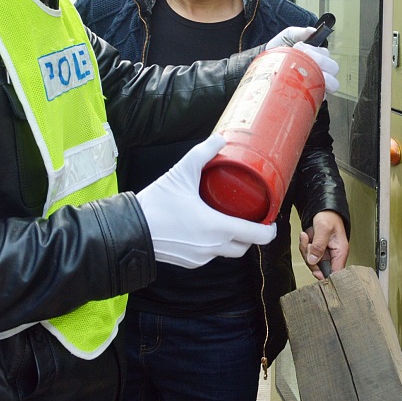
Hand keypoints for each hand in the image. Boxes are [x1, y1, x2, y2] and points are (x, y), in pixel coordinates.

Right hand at [136, 134, 276, 268]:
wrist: (130, 230)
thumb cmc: (157, 204)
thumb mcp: (182, 172)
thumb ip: (203, 153)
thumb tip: (220, 138)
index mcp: (217, 228)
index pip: (256, 236)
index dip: (269, 230)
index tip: (272, 221)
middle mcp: (213, 247)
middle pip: (244, 246)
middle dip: (251, 234)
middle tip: (251, 217)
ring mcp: (200, 258)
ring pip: (227, 252)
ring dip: (232, 240)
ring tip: (228, 220)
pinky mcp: (189, 262)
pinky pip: (209, 255)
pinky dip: (214, 245)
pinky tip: (206, 229)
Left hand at [264, 27, 339, 96]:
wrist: (265, 65)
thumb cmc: (279, 51)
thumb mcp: (288, 36)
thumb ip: (299, 32)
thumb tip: (312, 31)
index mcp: (318, 56)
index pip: (328, 55)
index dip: (318, 52)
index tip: (302, 48)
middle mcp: (321, 70)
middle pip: (334, 68)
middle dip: (321, 62)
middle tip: (303, 58)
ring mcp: (318, 83)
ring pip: (333, 83)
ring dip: (322, 77)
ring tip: (304, 73)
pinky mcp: (312, 96)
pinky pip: (321, 96)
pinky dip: (316, 92)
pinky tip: (302, 86)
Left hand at [299, 210, 349, 279]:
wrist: (324, 209)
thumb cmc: (329, 216)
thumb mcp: (323, 229)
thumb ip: (319, 245)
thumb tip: (314, 260)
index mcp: (341, 252)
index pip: (335, 273)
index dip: (324, 275)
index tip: (315, 267)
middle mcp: (334, 255)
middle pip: (320, 270)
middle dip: (310, 258)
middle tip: (308, 244)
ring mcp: (325, 254)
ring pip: (312, 262)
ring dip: (305, 249)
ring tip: (307, 236)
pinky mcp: (318, 251)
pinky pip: (308, 255)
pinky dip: (304, 246)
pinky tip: (306, 236)